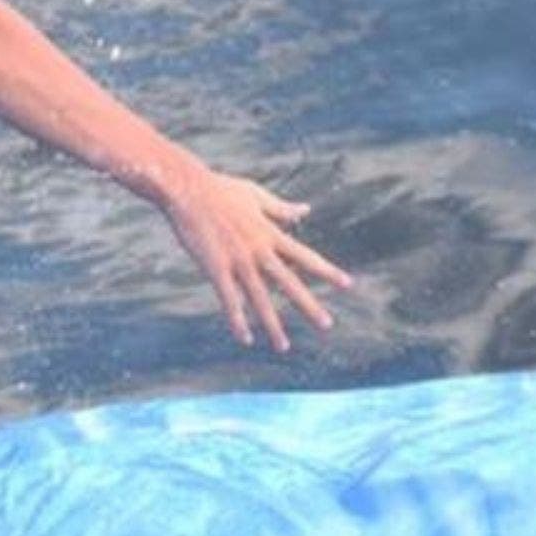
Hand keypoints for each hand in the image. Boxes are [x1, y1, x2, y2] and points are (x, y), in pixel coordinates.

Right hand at [162, 170, 353, 351]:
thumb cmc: (220, 189)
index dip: (327, 271)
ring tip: (283, 346)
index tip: (348, 285)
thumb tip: (306, 210)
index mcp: (270, 233)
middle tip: (327, 325)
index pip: (305, 256)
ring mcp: (237, 260)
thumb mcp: (256, 195)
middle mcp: (259, 250)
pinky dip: (238, 320)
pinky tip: (245, 339)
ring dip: (273, 324)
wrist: (187, 189)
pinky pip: (229, 300)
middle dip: (309, 305)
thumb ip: (281, 208)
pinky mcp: (215, 267)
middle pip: (289, 283)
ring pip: (260, 298)